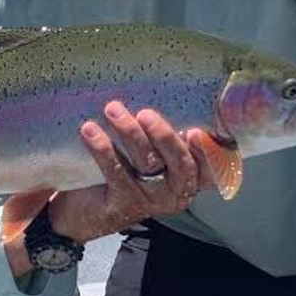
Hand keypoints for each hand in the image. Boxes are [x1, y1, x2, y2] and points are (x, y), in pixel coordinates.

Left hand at [48, 101, 205, 243]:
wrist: (82, 208)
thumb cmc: (122, 165)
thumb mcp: (146, 147)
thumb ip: (159, 129)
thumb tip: (166, 87)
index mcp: (189, 174)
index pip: (212, 166)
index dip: (210, 152)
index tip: (196, 132)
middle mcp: (176, 190)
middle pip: (181, 164)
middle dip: (165, 137)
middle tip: (145, 114)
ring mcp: (151, 200)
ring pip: (148, 164)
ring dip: (130, 134)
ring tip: (112, 110)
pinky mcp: (124, 206)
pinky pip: (117, 173)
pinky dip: (103, 149)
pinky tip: (90, 131)